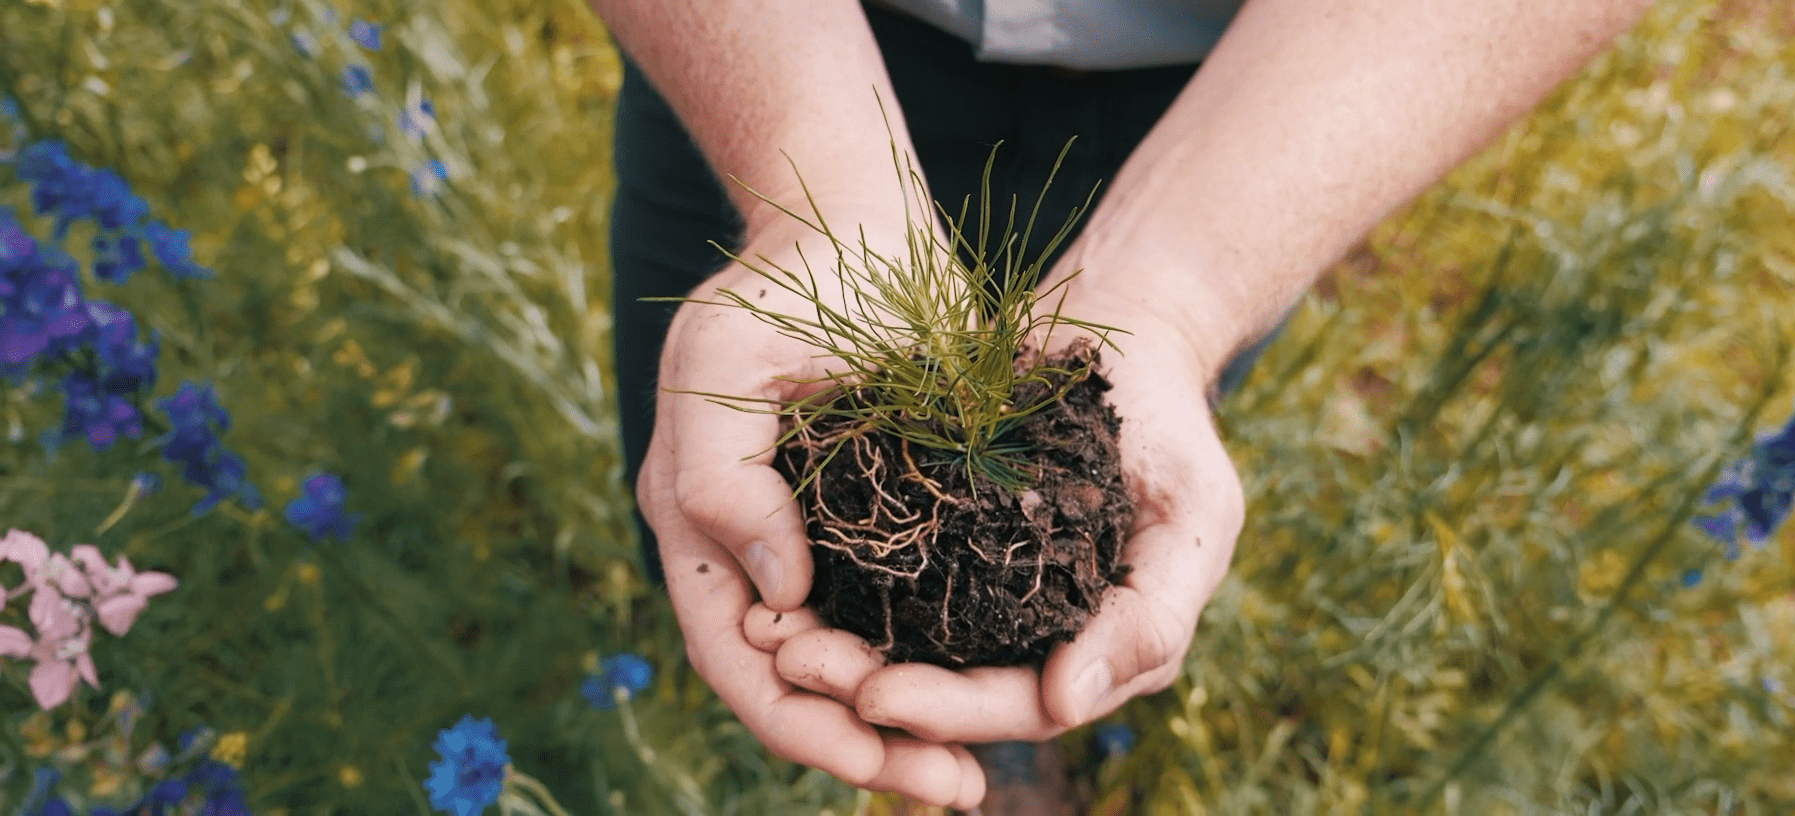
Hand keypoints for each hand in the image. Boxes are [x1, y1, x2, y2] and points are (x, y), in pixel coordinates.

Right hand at [638, 219, 987, 808]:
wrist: (859, 225)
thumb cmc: (781, 284)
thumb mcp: (721, 362)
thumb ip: (722, 478)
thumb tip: (778, 599)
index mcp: (697, 529)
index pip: (740, 661)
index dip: (802, 726)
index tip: (879, 760)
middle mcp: (758, 554)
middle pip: (803, 688)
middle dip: (870, 751)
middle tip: (957, 793)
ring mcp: (825, 544)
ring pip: (861, 667)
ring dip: (912, 727)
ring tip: (975, 777)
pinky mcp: (893, 524)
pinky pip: (910, 617)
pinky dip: (943, 665)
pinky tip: (999, 695)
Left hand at [761, 295, 1245, 742]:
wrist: (1123, 331)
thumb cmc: (1170, 426)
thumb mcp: (1194, 515)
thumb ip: (1150, 617)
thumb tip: (1067, 707)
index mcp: (1094, 651)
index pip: (1016, 705)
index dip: (946, 710)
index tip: (874, 697)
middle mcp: (1031, 637)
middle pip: (944, 688)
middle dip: (867, 685)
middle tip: (796, 664)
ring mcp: (982, 590)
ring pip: (902, 644)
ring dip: (837, 649)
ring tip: (772, 637)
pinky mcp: (937, 537)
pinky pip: (879, 577)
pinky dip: (830, 588)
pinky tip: (777, 581)